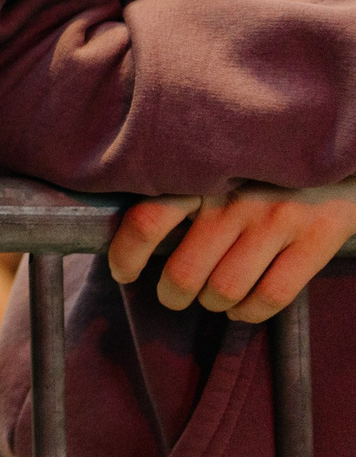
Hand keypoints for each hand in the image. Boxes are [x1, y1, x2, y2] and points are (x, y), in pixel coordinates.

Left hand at [107, 181, 355, 321]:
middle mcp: (234, 198)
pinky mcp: (317, 236)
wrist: (338, 144)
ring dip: (212, 304)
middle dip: (172, 294)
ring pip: (224, 290)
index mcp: (202, 175)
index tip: (122, 272)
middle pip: (183, 272)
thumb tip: (137, 228)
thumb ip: (185, 184)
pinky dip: (250, 312)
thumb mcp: (218, 158)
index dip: (126, 256)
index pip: (146, 221)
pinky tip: (243, 307)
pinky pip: (271, 296)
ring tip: (212, 298)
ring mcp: (277, 218)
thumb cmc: (263, 158)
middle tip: (174, 295)